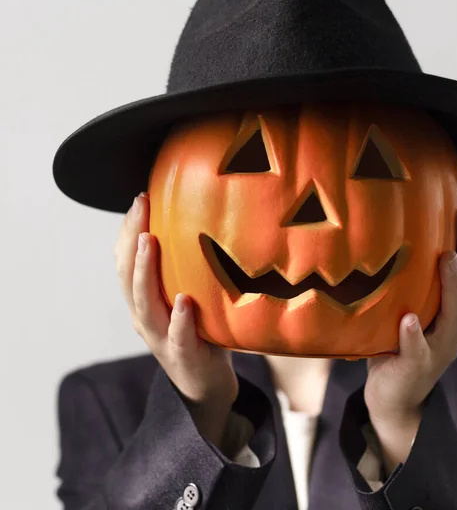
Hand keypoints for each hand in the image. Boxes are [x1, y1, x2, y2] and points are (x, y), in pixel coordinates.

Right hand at [113, 192, 238, 445]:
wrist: (204, 384)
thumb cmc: (197, 330)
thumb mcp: (186, 294)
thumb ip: (186, 267)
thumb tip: (205, 218)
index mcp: (144, 300)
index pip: (127, 261)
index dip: (129, 230)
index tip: (140, 197)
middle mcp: (145, 317)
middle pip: (129, 276)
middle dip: (133, 239)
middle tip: (140, 207)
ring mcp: (161, 339)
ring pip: (146, 305)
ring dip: (146, 272)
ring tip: (151, 242)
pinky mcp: (184, 358)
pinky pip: (179, 339)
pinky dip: (179, 321)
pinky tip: (184, 302)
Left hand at [364, 205, 456, 472]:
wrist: (393, 397)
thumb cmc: (398, 340)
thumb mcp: (409, 303)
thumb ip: (411, 277)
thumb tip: (390, 228)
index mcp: (456, 309)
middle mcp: (455, 327)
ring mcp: (439, 349)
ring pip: (454, 317)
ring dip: (452, 286)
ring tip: (447, 258)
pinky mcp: (416, 368)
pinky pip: (418, 352)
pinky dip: (414, 336)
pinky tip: (408, 320)